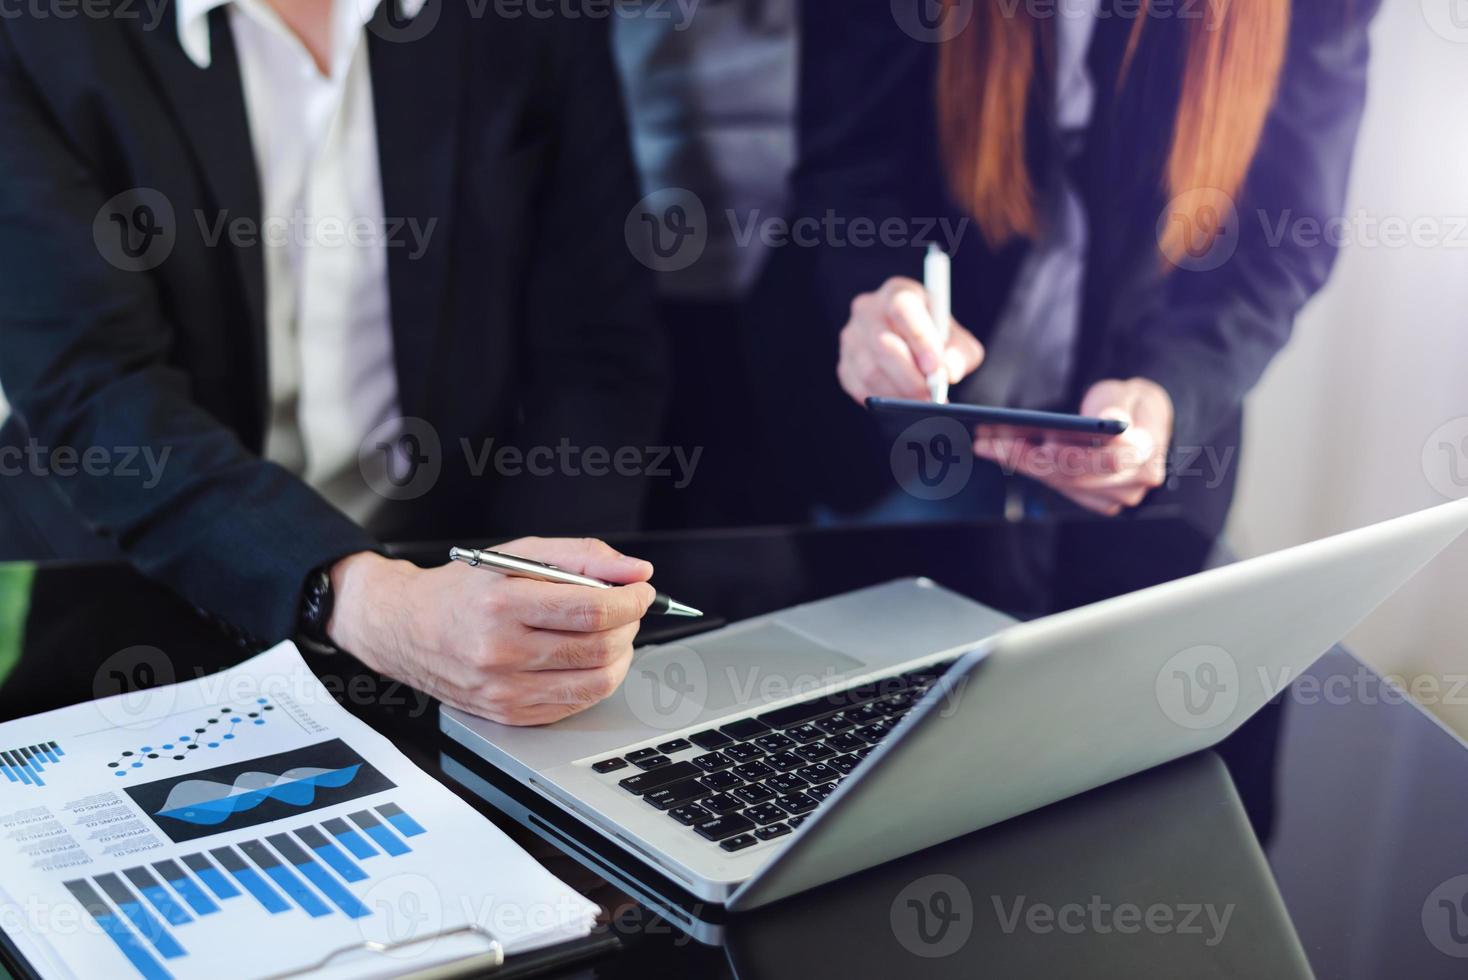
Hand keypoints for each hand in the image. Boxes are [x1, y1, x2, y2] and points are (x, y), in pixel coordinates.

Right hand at [326, 537, 655, 725]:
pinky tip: (586, 658)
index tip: (642, 590)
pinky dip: (595, 680)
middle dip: (630, 625)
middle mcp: (500, 652)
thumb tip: (635, 570)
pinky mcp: (508, 714)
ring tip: (612, 633)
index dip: (631, 600)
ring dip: (620, 655)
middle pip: (599, 648)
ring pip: (595, 683)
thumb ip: (582, 557)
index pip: (591, 610)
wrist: (404, 628)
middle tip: (629, 608)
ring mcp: (503, 690)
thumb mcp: (518, 553)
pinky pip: (574, 704)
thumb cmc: (462, 589)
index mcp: (502, 604)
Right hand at [836, 276, 984, 403]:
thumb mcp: (958, 340)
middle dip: (910, 377)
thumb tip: (948, 371)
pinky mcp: (845, 366)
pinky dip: (885, 400)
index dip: (919, 339)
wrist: (915, 351)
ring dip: (899, 393)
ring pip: (870, 371)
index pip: (902, 308)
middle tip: (932, 395)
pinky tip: (903, 401)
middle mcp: (868, 310)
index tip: (935, 367)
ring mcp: (851, 338)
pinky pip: (861, 389)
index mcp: (898, 293)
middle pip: (882, 344)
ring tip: (922, 402)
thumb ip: (959, 353)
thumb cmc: (938, 340)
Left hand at [974, 378, 1173, 516]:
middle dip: (1027, 456)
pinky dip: (1027, 468)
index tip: (1036, 439)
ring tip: (986, 442)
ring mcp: (1115, 496)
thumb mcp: (1129, 392)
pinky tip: (1000, 451)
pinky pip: (1056, 487)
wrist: (1141, 423)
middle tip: (988, 439)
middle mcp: (1133, 482)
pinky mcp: (1096, 500)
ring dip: (1019, 463)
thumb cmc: (1130, 403)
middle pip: (1073, 475)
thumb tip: (1108, 421)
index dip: (1070, 453)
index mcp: (1147, 451)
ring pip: (1059, 483)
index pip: (1107, 459)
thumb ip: (1116, 405)